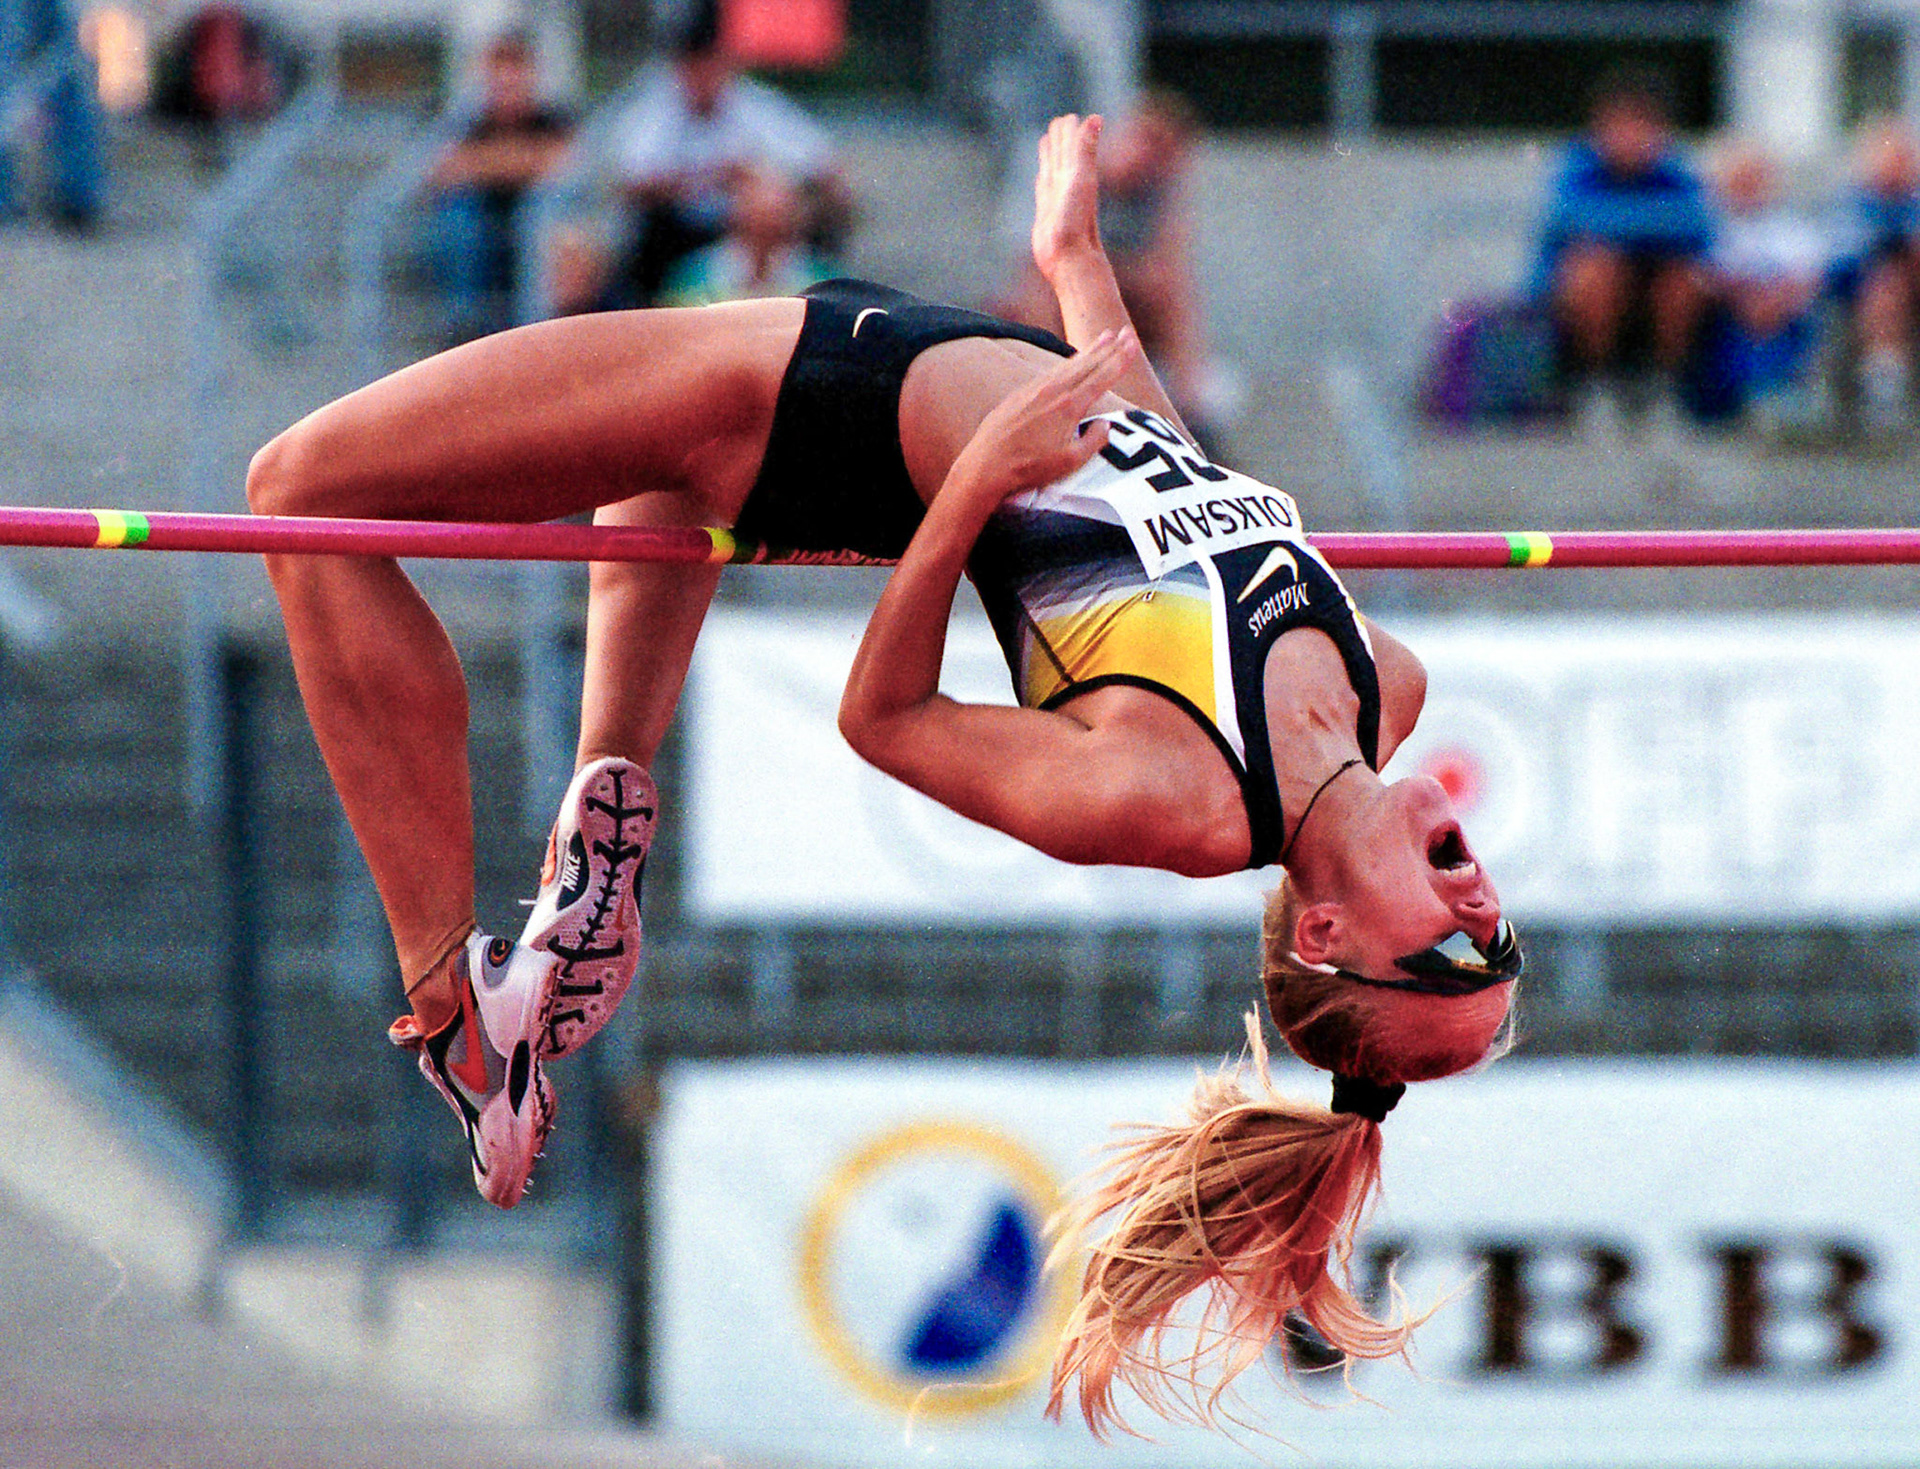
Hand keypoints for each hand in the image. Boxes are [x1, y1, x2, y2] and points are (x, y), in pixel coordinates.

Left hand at [950, 328, 1137, 504]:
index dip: (1120, 359)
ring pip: (1068, 364)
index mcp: (1069, 406)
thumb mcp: (1070, 462)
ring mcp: (1034, 389)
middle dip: (1110, 347)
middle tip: (1126, 332)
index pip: (1102, 376)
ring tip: (1104, 338)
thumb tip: (1105, 424)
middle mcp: (1053, 391)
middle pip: (1088, 363)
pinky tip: (1071, 362)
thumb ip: (1093, 441)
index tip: (1133, 343)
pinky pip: (1050, 372)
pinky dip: (1066, 363)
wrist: (986, 464)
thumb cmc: (1029, 468)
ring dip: (1089, 351)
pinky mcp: (1020, 394)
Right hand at [1032, 113, 1104, 281]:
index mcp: (1076, 174)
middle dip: (1061, 138)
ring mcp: (1056, 199)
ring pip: (1052, 170)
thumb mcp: (1081, 179)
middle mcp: (1067, 185)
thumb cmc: (1076, 222)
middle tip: (1060, 121)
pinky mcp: (1046, 213)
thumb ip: (1085, 149)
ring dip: (1050, 155)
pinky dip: (1043, 177)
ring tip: (1047, 141)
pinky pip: (1044, 189)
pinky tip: (1042, 177)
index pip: (1072, 146)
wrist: (1069, 258)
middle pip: (1063, 155)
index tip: (1070, 118)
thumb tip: (1095, 118)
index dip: (1071, 132)